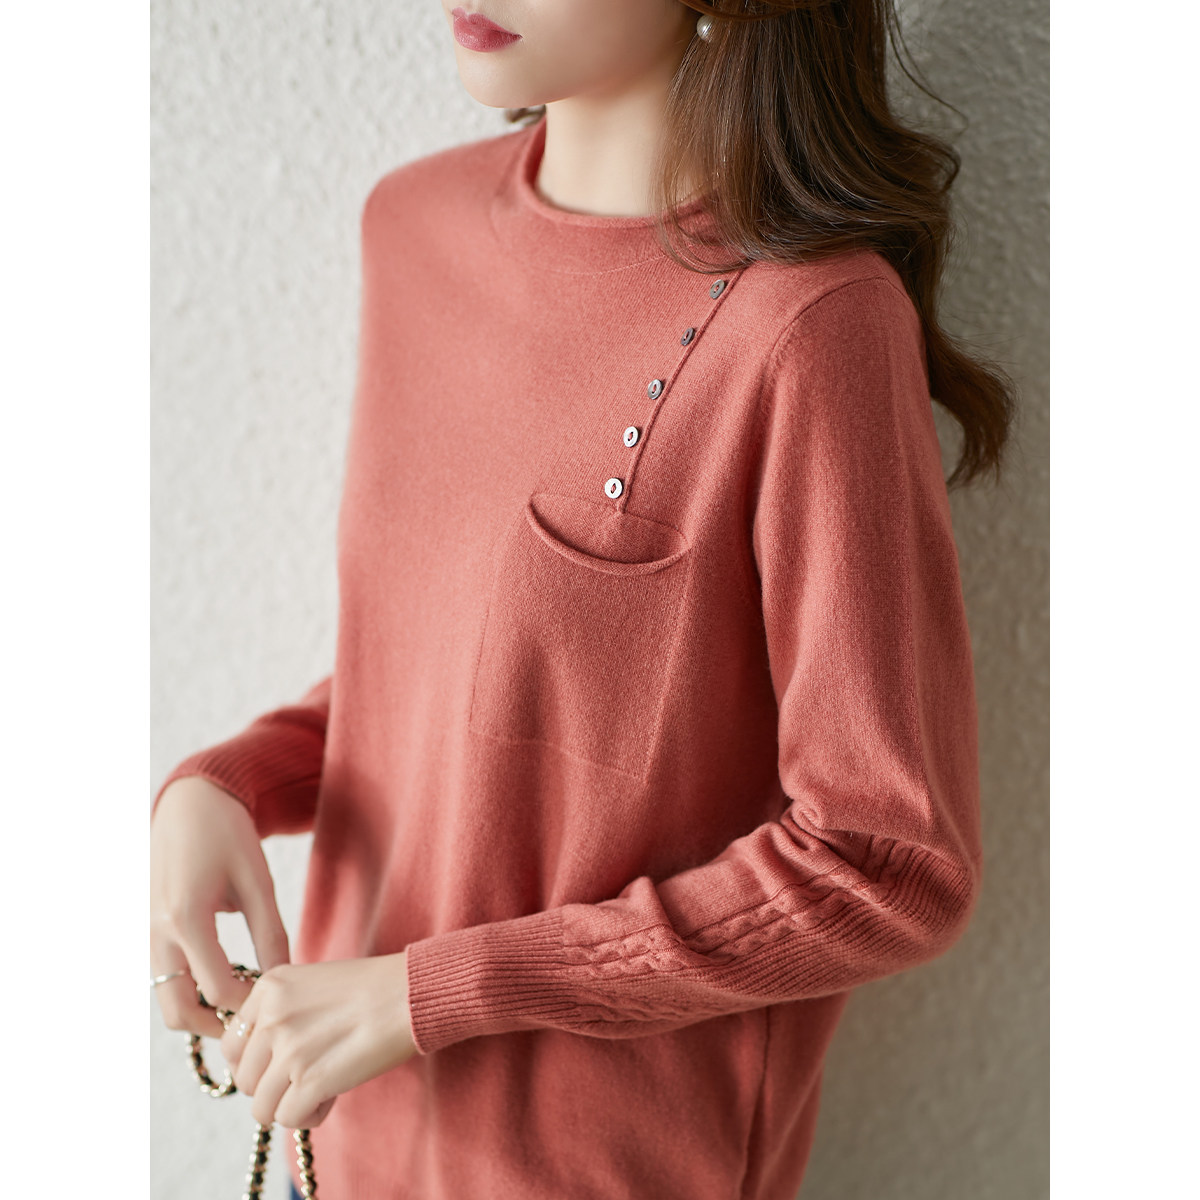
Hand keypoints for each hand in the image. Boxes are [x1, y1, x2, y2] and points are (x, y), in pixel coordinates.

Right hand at [150, 777, 290, 1037]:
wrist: (189, 803)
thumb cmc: (228, 836)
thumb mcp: (258, 881)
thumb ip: (271, 933)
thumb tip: (284, 980)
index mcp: (185, 919)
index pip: (216, 991)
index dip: (250, 1006)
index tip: (280, 1006)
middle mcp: (157, 934)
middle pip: (177, 1012)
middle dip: (217, 1027)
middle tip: (256, 1024)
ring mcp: (147, 935)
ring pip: (167, 999)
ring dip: (201, 1011)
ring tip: (245, 1002)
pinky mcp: (148, 932)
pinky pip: (165, 978)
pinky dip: (190, 990)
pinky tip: (227, 979)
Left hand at [218, 951, 416, 1129]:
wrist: (411, 993)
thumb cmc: (371, 988)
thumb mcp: (311, 982)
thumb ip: (278, 1013)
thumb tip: (257, 1062)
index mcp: (269, 988)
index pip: (231, 1045)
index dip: (255, 1062)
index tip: (279, 1064)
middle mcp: (272, 1017)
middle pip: (244, 1080)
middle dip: (271, 1086)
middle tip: (304, 1077)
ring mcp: (290, 1050)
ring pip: (261, 1107)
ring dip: (289, 1104)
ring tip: (319, 1088)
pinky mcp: (311, 1080)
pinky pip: (289, 1119)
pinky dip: (310, 1115)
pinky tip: (331, 1097)